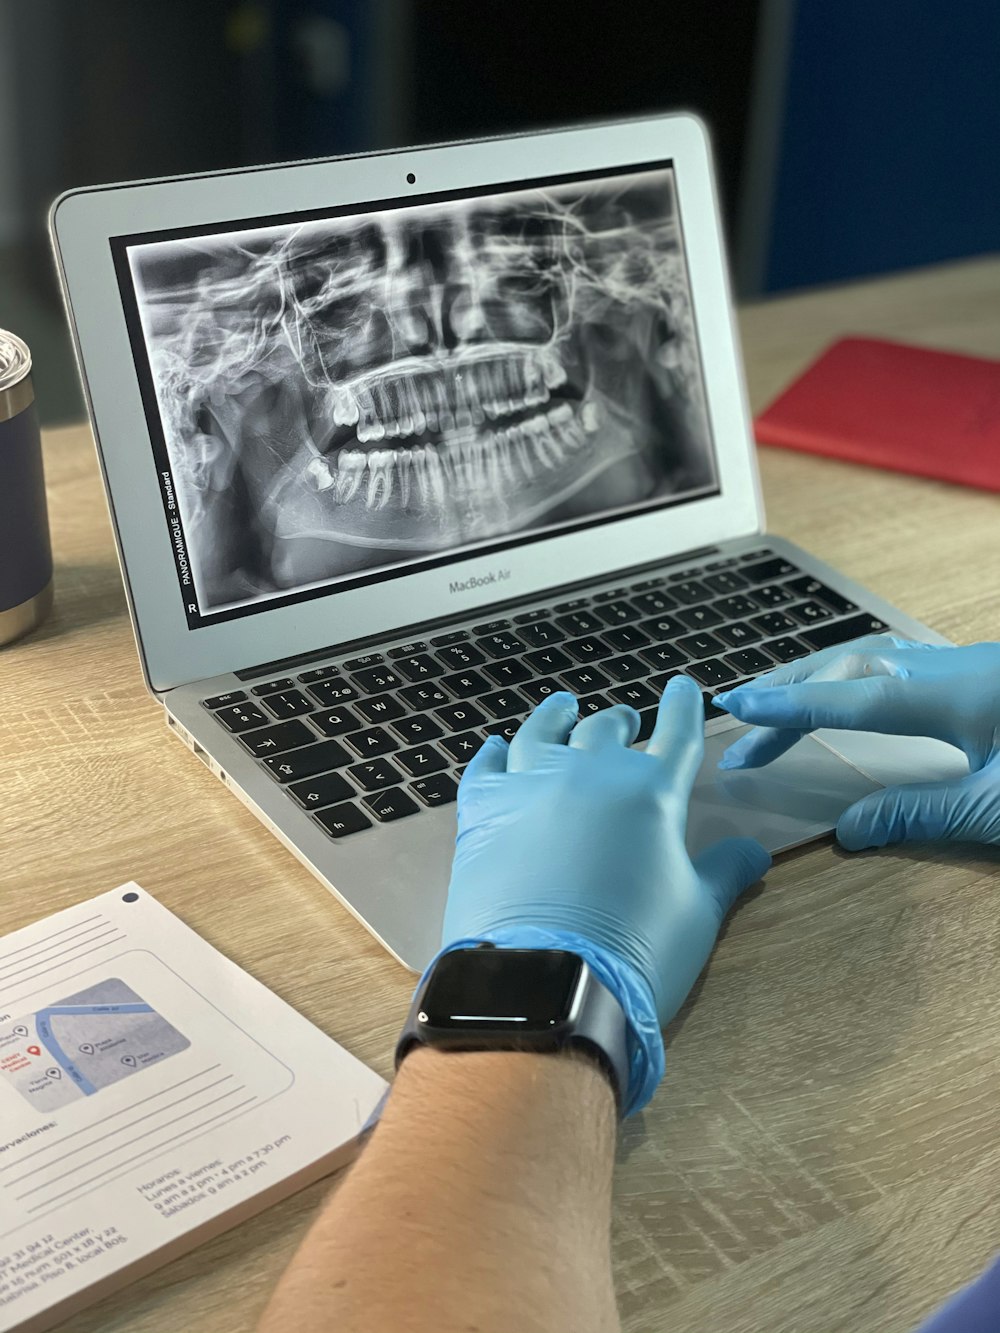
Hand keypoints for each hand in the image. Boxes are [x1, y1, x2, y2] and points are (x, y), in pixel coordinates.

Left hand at [443, 679, 770, 1027]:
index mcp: (652, 791)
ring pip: (541, 732)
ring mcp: (531, 785)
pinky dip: (492, 752)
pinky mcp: (483, 810)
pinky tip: (495, 745)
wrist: (547, 980)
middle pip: (606, 729)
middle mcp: (591, 772)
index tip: (683, 686)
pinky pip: (485, 766)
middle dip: (619, 720)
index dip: (682, 706)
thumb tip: (755, 851)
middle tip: (623, 719)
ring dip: (555, 716)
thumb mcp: (697, 913)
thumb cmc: (637, 951)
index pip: (676, 733)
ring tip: (561, 707)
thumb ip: (724, 872)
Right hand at [713, 636, 999, 848]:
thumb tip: (850, 830)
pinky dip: (852, 678)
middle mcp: (956, 668)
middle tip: (737, 715)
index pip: (856, 697)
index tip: (738, 708)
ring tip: (772, 700)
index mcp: (958, 695)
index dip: (792, 705)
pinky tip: (840, 694)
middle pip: (854, 665)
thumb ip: (924, 814)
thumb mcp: (997, 807)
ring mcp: (970, 665)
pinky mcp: (980, 675)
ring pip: (876, 658)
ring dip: (818, 678)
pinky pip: (898, 664)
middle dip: (790, 688)